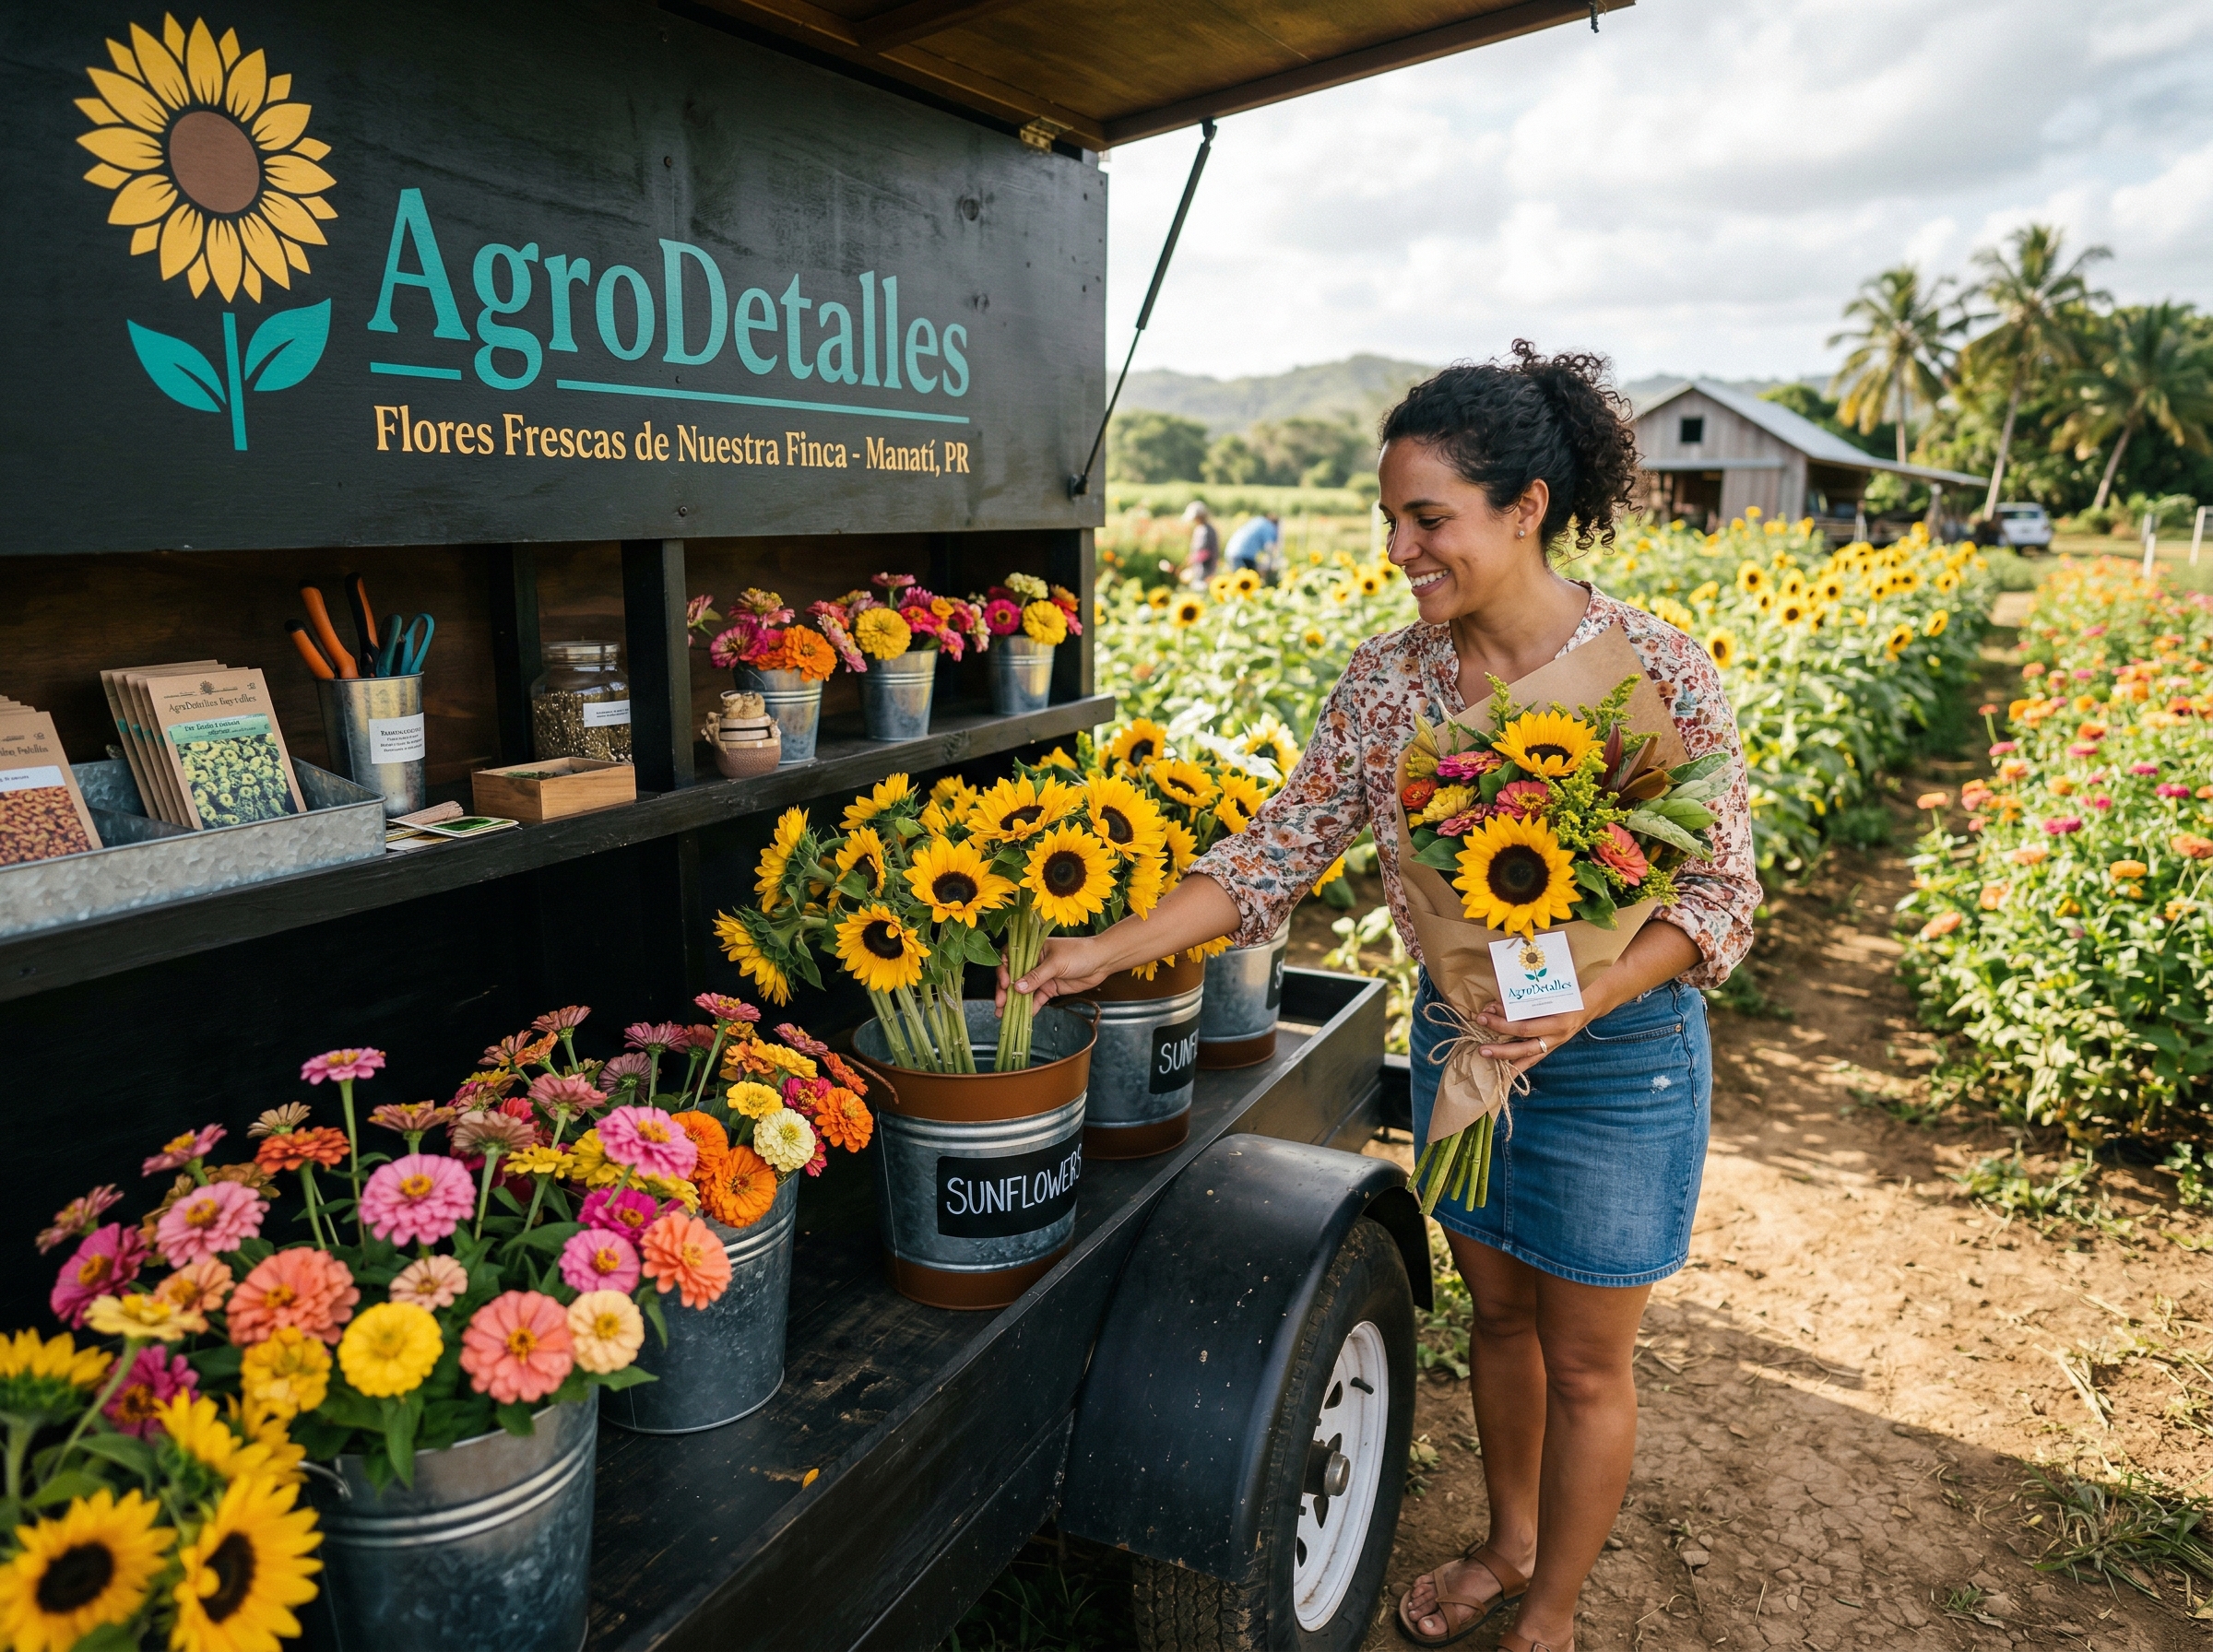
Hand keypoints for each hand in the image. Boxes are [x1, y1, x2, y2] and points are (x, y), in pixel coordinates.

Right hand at [996, 935, 1113, 1011]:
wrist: (1102, 962)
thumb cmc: (1079, 953)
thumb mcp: (1056, 963)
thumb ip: (1036, 976)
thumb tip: (1016, 988)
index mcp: (1033, 948)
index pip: (1010, 957)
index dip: (1003, 969)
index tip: (1005, 982)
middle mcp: (1034, 962)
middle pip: (1014, 976)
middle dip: (1005, 990)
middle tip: (1001, 1003)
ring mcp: (1042, 976)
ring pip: (1023, 990)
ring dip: (1014, 1002)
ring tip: (1004, 1015)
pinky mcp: (1050, 988)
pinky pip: (1036, 999)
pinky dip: (1030, 1007)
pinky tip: (1024, 1016)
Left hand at [1471, 1001, 1599, 1074]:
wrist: (1588, 1005)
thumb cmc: (1567, 994)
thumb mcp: (1550, 993)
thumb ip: (1526, 999)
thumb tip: (1495, 1004)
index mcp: (1557, 1021)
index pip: (1525, 1026)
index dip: (1503, 1022)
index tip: (1485, 1013)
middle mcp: (1556, 1036)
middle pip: (1523, 1044)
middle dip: (1500, 1043)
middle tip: (1480, 1039)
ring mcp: (1554, 1044)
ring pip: (1527, 1057)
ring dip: (1504, 1057)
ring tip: (1485, 1055)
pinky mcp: (1551, 1049)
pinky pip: (1532, 1061)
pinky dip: (1517, 1068)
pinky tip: (1503, 1074)